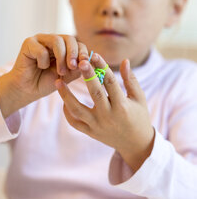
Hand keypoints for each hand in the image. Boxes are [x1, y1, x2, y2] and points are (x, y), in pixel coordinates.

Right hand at [0, 34, 88, 117]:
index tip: (85, 64)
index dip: (83, 53)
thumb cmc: (47, 82)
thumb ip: (77, 68)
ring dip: (61, 57)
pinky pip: (41, 49)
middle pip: (69, 38)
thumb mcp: (67, 77)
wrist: (28, 90)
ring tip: (60, 72)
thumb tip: (89, 61)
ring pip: (57, 40)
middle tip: (73, 66)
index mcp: (65, 47)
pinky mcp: (29, 43)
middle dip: (73, 53)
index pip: (78, 44)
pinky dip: (43, 61)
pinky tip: (40, 67)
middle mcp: (53, 40)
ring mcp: (41, 40)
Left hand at [55, 53, 154, 171]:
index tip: (95, 55)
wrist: (135, 144)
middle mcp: (109, 116)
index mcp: (122, 106)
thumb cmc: (138, 117)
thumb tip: (124, 60)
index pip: (111, 82)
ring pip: (78, 110)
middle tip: (79, 61)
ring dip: (66, 95)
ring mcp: (98, 126)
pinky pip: (75, 123)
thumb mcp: (139, 98)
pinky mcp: (91, 133)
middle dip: (86, 76)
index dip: (103, 66)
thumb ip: (131, 80)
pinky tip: (64, 101)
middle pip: (95, 93)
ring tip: (58, 81)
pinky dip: (67, 112)